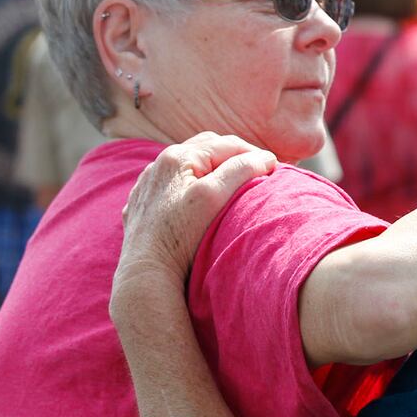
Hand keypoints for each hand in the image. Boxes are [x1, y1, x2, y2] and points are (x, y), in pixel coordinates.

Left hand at [112, 132, 276, 299]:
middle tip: (255, 171)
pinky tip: (197, 199)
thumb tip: (265, 157)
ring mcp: (147, 184)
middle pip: (206, 149)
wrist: (145, 271)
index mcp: (177, 157)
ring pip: (188, 166)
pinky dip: (190, 184)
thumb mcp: (214, 197)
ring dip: (211, 169)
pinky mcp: (141, 203)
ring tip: (230, 183)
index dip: (254, 154)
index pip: (226, 144)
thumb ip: (240, 170)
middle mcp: (158, 165)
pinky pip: (171, 184)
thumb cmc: (180, 236)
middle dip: (233, 156)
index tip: (274, 167)